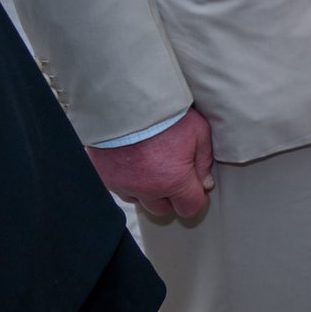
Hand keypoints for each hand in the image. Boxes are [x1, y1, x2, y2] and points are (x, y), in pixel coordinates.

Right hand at [88, 106, 215, 219]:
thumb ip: (203, 161)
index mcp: (173, 181)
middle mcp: (147, 189)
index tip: (197, 187)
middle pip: (163, 209)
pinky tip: (135, 162)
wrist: (125, 102)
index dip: (196, 199)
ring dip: (148, 190)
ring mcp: (123, 185)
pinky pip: (120, 189)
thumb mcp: (198, 132)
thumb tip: (205, 183)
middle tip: (175, 172)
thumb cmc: (164, 114)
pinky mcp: (105, 177)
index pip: (190, 208)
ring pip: (140, 200)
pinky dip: (129, 181)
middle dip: (172, 196)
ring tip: (153, 164)